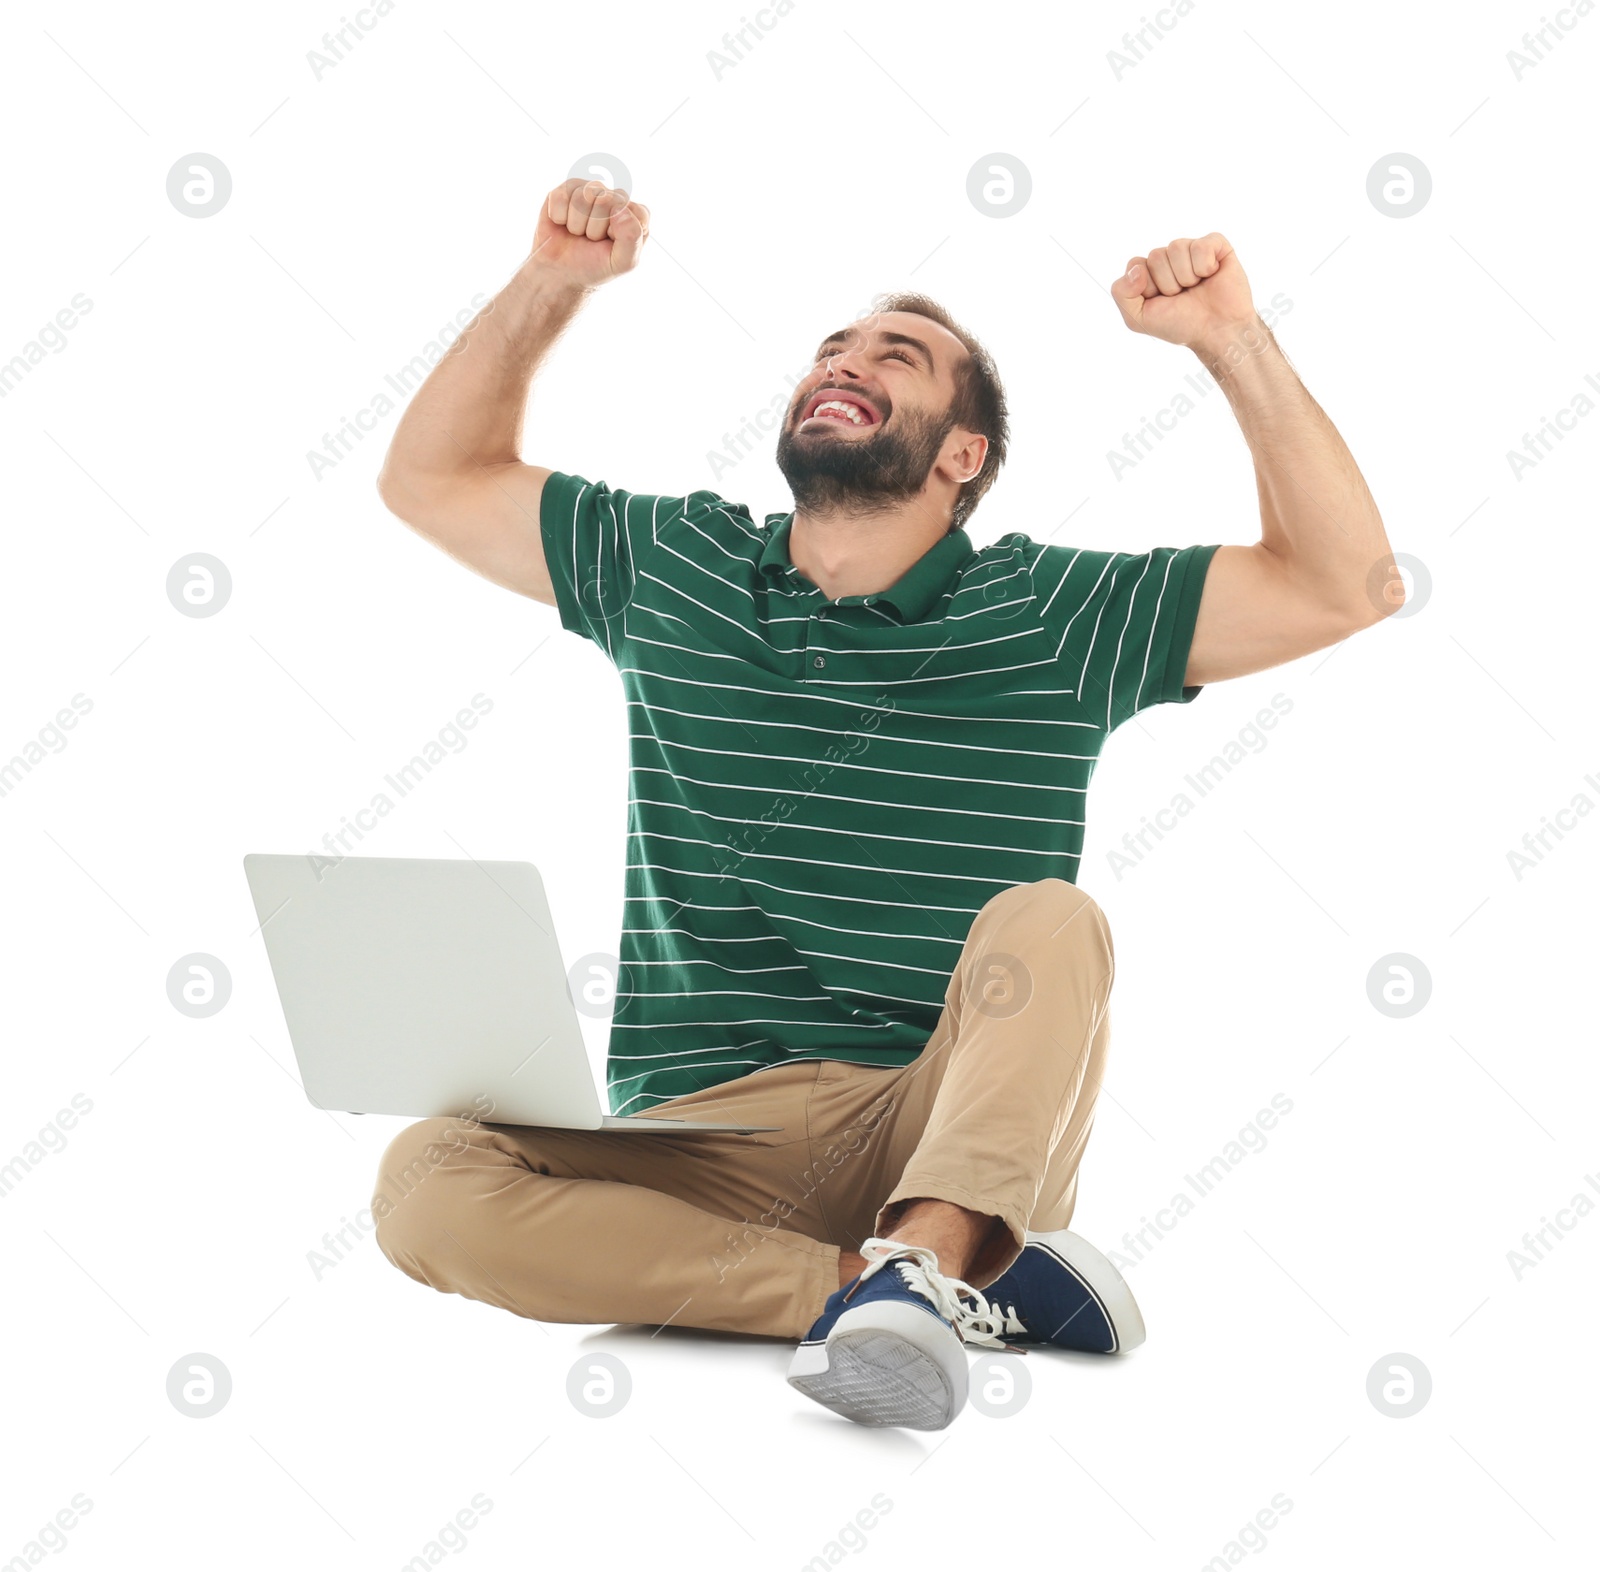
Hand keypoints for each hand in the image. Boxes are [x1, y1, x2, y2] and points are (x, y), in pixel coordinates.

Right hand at [528, 178, 649, 287]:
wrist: (562, 272)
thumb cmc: (594, 266)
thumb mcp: (621, 262)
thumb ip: (631, 238)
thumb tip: (620, 208)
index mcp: (636, 214)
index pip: (630, 210)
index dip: (616, 232)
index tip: (609, 243)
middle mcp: (615, 197)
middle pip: (604, 200)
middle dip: (593, 229)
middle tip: (591, 240)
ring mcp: (591, 190)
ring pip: (582, 197)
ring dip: (576, 224)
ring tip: (577, 233)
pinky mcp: (567, 189)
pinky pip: (561, 196)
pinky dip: (559, 217)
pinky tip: (563, 223)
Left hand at [1110, 233, 1255, 352]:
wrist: (1216, 332)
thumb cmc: (1179, 325)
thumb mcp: (1138, 319)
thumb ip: (1121, 293)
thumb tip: (1136, 268)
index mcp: (1150, 272)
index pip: (1136, 264)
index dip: (1147, 286)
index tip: (1161, 301)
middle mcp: (1170, 258)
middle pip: (1156, 255)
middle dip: (1168, 284)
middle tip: (1182, 296)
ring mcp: (1192, 250)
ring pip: (1176, 247)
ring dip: (1186, 277)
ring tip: (1196, 288)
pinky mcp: (1216, 245)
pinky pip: (1200, 245)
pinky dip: (1204, 266)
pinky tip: (1211, 275)